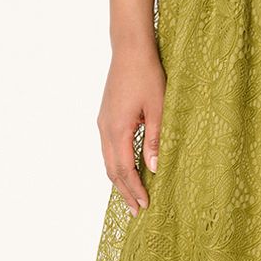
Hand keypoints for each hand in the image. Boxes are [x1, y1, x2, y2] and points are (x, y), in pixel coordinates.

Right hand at [98, 40, 165, 214]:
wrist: (130, 50)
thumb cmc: (147, 75)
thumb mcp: (158, 108)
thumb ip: (155, 139)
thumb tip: (154, 168)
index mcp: (118, 129)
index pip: (124, 169)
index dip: (134, 189)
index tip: (145, 205)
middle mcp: (105, 128)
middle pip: (112, 169)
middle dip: (124, 191)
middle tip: (137, 210)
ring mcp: (103, 122)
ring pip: (108, 160)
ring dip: (119, 179)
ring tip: (132, 196)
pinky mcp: (105, 116)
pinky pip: (108, 148)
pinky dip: (116, 164)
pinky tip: (126, 169)